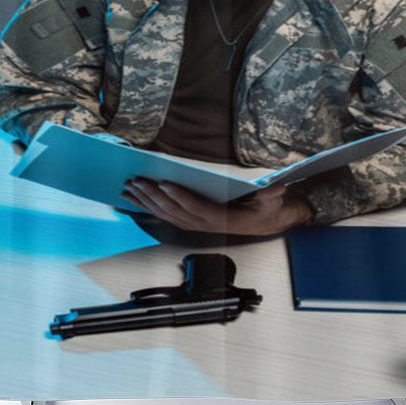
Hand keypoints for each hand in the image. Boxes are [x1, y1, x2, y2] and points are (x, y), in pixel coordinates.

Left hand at [121, 179, 312, 235]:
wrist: (260, 223)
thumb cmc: (264, 209)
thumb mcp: (272, 201)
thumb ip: (272, 196)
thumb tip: (277, 190)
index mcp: (220, 217)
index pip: (195, 206)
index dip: (179, 195)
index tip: (164, 182)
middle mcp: (203, 224)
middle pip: (174, 210)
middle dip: (153, 195)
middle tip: (136, 180)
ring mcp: (193, 224)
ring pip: (165, 214)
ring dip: (145, 201)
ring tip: (128, 187)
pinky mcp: (188, 222)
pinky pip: (164, 215)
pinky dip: (147, 207)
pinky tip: (134, 198)